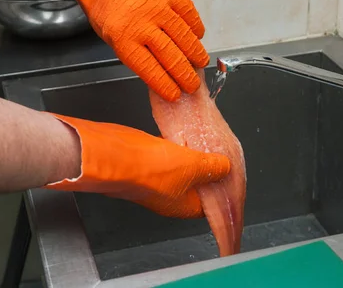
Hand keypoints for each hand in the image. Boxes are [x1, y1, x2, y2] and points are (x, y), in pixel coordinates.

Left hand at [33, 0, 208, 101]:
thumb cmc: (110, 12)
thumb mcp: (114, 40)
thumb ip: (137, 57)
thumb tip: (165, 77)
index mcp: (124, 39)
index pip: (151, 70)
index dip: (167, 86)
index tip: (176, 95)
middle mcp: (143, 22)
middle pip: (172, 57)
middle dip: (186, 76)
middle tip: (193, 85)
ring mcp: (160, 5)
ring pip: (186, 37)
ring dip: (196, 54)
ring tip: (201, 63)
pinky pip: (191, 16)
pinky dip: (196, 29)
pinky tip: (197, 38)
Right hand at [46, 113, 230, 217]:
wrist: (112, 155)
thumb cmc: (149, 169)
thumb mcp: (192, 165)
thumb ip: (213, 167)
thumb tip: (225, 167)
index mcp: (184, 206)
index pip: (211, 202)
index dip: (222, 186)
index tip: (230, 169)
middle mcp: (170, 198)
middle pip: (197, 184)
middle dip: (207, 168)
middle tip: (218, 150)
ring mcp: (155, 182)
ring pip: (181, 169)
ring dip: (190, 156)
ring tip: (202, 140)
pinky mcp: (144, 165)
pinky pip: (166, 157)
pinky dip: (176, 148)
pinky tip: (181, 135)